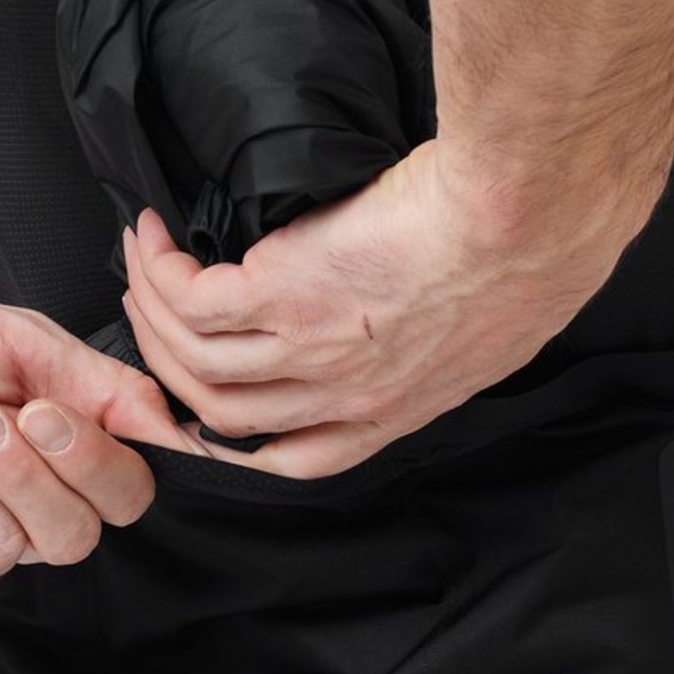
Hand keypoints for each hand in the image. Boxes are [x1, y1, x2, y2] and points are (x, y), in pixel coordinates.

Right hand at [119, 135, 647, 477]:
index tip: (206, 411)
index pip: (299, 456)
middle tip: (152, 321)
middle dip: (172, 371)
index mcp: (394, 409)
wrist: (524, 217)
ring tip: (141, 271)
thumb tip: (408, 315)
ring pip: (195, 360)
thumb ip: (434, 341)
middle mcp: (343, 394)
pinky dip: (160, 271)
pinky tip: (153, 240)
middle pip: (223, 413)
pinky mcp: (282, 292)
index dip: (237, 442)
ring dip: (152, 317)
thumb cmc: (531, 253)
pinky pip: (192, 298)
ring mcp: (308, 349)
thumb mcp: (488, 324)